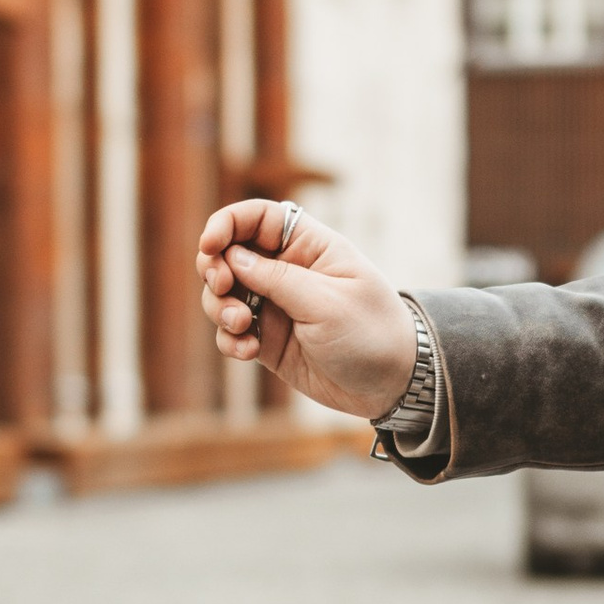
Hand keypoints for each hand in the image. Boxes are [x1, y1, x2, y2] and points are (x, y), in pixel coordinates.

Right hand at [196, 198, 417, 416]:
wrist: (393, 386)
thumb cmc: (372, 334)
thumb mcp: (327, 303)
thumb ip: (277, 278)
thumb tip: (231, 257)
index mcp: (309, 247)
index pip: (257, 218)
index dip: (227, 223)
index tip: (210, 246)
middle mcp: (288, 271)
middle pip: (230, 254)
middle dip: (215, 270)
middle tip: (225, 290)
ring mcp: (276, 306)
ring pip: (224, 295)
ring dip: (219, 308)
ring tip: (242, 327)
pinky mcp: (269, 340)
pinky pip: (232, 333)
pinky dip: (230, 340)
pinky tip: (247, 351)